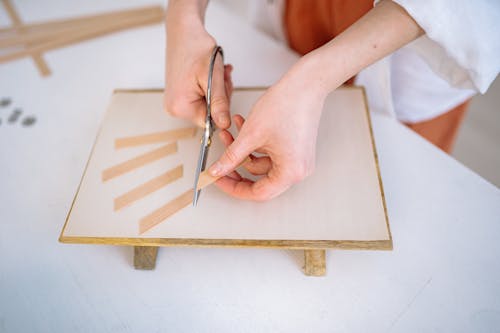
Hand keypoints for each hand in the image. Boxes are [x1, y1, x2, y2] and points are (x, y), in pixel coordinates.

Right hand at [164, 6, 232, 127]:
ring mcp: (176, 101)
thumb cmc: (195, 48)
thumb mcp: (212, 78)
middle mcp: (174, 108)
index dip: (222, 107)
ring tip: (218, 71)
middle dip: (221, 95)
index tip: (223, 88)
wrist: (184, 30)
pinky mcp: (180, 94)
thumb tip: (224, 124)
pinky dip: (212, 86)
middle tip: (222, 76)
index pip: (210, 122)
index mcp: (180, 107)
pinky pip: (202, 97)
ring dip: (219, 88)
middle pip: (210, 113)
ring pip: (209, 104)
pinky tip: (213, 73)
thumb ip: (219, 103)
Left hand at [209, 62, 326, 200]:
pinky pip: (270, 154)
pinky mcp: (295, 149)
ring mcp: (298, 159)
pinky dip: (254, 144)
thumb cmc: (287, 105)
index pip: (258, 193)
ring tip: (228, 133)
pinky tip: (242, 127)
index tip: (218, 180)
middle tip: (219, 163)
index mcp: (290, 172)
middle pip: (260, 181)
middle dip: (237, 168)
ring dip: (243, 151)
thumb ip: (231, 157)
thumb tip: (217, 171)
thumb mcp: (251, 135)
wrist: (305, 83)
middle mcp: (298, 170)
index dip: (234, 188)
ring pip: (262, 164)